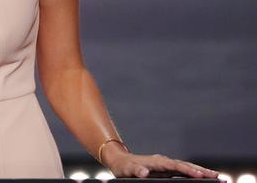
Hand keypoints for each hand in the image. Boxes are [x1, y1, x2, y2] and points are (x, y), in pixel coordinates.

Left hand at [105, 151, 219, 178]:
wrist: (120, 160)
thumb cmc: (124, 167)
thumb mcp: (128, 170)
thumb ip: (137, 171)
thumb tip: (145, 172)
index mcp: (157, 162)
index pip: (176, 166)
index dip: (189, 171)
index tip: (201, 176)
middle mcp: (164, 161)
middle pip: (186, 166)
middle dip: (202, 171)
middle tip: (218, 177)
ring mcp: (166, 165)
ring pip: (187, 168)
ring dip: (201, 172)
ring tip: (217, 177)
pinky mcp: (166, 169)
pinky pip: (183, 171)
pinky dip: (194, 174)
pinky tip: (203, 178)